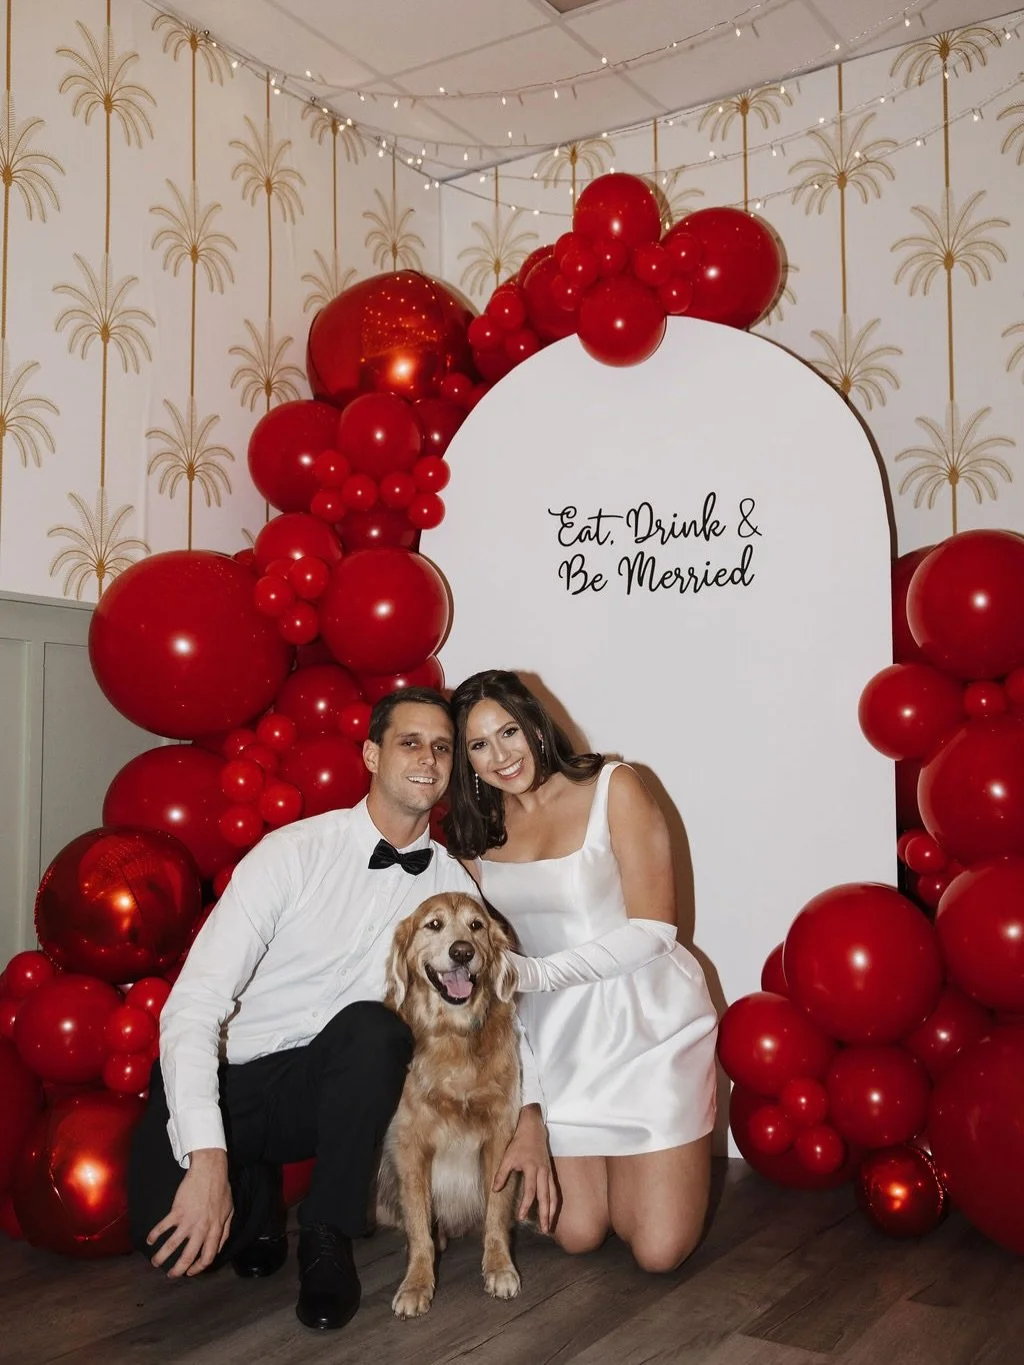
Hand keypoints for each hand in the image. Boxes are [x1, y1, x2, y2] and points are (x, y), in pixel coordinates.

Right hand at [147, 1148, 232, 1277]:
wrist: (210, 1170)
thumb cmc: (221, 1189)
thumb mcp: (229, 1211)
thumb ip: (225, 1231)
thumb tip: (219, 1248)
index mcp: (216, 1229)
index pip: (208, 1257)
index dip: (198, 1268)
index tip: (190, 1272)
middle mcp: (202, 1228)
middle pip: (188, 1256)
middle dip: (178, 1269)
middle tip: (171, 1275)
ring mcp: (189, 1220)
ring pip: (172, 1246)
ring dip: (161, 1256)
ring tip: (155, 1262)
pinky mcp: (177, 1211)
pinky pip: (163, 1227)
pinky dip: (154, 1235)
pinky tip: (150, 1240)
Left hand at [493, 1104, 558, 1232]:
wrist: (533, 1128)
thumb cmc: (519, 1142)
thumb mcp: (507, 1156)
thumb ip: (501, 1174)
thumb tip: (495, 1191)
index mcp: (532, 1168)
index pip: (531, 1191)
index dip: (526, 1205)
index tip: (521, 1217)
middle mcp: (543, 1172)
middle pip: (546, 1196)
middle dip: (545, 1214)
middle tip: (545, 1229)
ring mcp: (548, 1172)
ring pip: (553, 1194)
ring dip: (552, 1210)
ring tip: (550, 1225)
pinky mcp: (550, 1172)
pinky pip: (554, 1189)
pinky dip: (554, 1202)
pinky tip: (552, 1211)